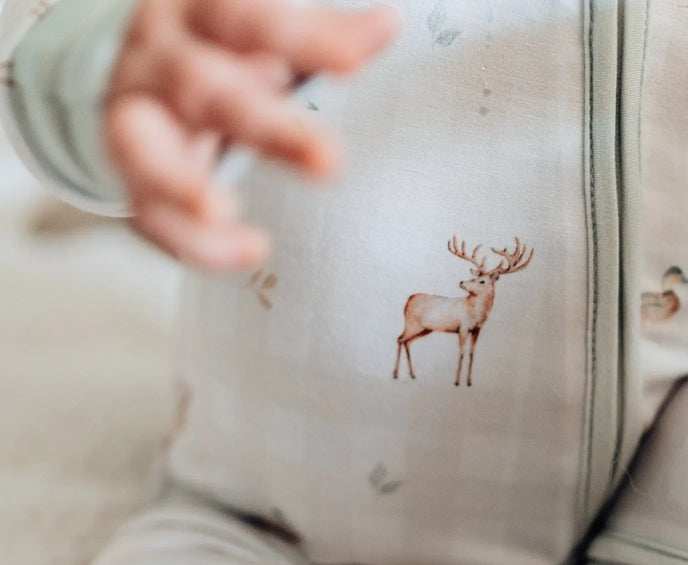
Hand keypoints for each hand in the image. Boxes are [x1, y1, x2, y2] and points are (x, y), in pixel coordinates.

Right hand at [104, 0, 397, 269]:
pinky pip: (152, 214)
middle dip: (267, 128)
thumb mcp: (261, 29)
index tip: (356, 59)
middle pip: (201, 87)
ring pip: (145, 152)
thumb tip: (388, 23)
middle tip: (329, 161)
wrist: (137, 73)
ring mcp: (134, 119)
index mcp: (196, 13)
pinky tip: (250, 250)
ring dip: (184, 185)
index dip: (303, 39)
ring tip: (220, 211)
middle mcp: (157, 61)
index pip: (243, 16)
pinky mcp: (131, 177)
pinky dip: (198, 240)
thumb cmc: (217, 49)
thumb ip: (320, 31)